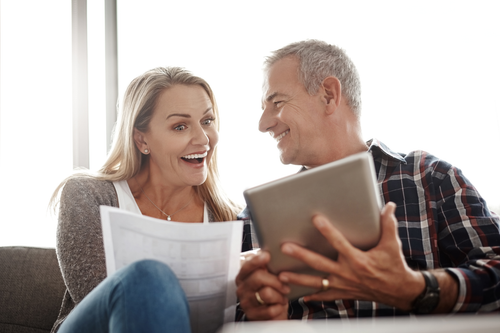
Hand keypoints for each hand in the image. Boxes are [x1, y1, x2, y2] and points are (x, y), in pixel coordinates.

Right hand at [236, 251, 289, 319]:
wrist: (271, 316)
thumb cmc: (270, 293)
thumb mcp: (267, 278)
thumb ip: (266, 267)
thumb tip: (270, 253)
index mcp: (243, 277)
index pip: (247, 265)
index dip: (257, 260)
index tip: (267, 255)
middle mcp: (241, 289)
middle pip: (258, 277)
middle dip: (276, 281)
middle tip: (285, 286)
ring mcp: (246, 303)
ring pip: (266, 293)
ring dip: (279, 296)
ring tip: (281, 297)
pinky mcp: (252, 315)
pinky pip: (270, 309)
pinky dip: (279, 308)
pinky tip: (278, 307)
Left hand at [278, 202, 423, 310]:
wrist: (400, 292)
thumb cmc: (394, 266)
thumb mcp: (392, 245)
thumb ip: (388, 224)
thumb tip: (388, 206)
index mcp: (359, 260)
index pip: (339, 243)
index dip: (327, 231)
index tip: (315, 219)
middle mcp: (348, 273)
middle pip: (319, 263)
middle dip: (301, 255)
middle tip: (285, 247)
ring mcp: (343, 285)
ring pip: (316, 282)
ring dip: (298, 279)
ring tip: (281, 275)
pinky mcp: (343, 293)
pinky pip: (324, 296)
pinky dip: (312, 296)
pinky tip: (300, 295)